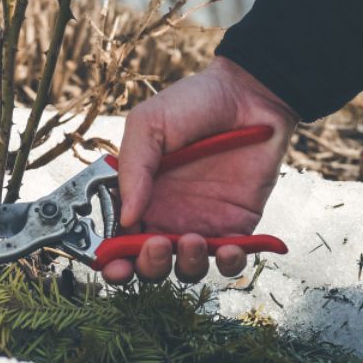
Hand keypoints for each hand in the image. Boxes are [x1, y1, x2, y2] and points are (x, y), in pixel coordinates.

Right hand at [101, 57, 297, 283]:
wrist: (249, 94)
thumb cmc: (194, 102)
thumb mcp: (149, 123)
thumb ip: (132, 168)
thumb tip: (125, 218)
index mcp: (140, 196)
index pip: (120, 240)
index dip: (113, 259)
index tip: (114, 264)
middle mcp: (168, 215)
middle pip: (150, 264)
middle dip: (148, 266)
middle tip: (156, 245)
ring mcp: (203, 222)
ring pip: (188, 267)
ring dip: (186, 264)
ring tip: (191, 240)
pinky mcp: (238, 225)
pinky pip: (231, 259)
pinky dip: (229, 264)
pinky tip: (228, 247)